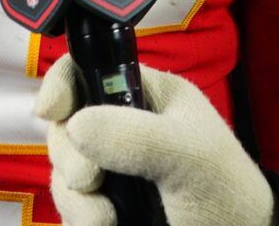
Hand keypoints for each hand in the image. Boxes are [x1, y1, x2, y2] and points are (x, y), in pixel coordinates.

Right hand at [35, 56, 273, 225]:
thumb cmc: (225, 190)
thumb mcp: (189, 154)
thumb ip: (136, 135)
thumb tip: (76, 124)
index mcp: (147, 95)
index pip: (90, 67)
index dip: (63, 82)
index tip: (53, 110)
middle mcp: (123, 127)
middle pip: (65, 124)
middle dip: (69, 155)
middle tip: (94, 180)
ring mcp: (111, 169)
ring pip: (63, 171)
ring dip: (75, 198)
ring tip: (106, 218)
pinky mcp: (104, 206)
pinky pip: (71, 206)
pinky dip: (80, 219)